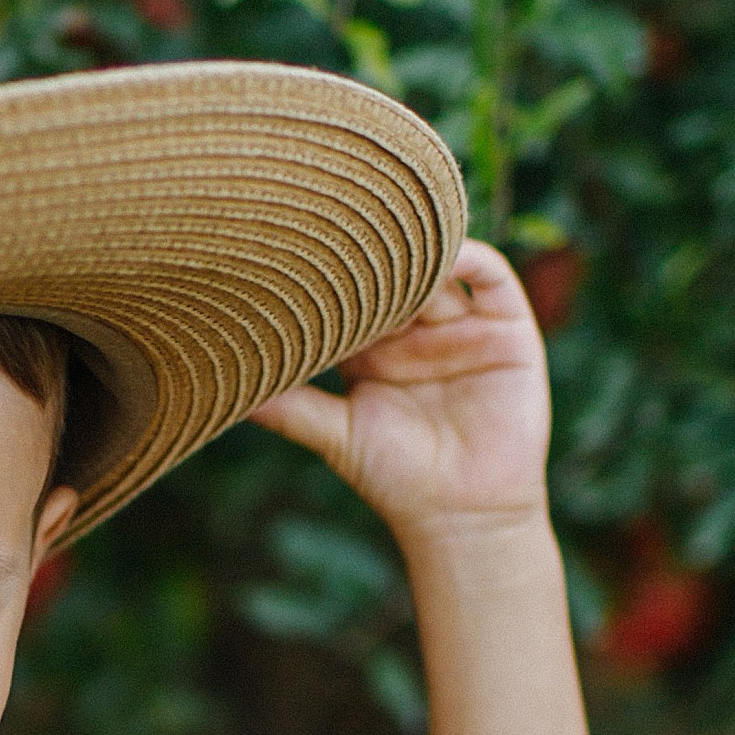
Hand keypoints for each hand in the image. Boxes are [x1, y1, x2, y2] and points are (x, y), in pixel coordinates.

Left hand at [251, 241, 549, 542]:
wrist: (463, 513)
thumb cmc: (395, 478)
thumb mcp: (335, 435)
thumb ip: (288, 407)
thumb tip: (227, 393)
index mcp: (372, 347)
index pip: (350, 293)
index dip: (330, 272)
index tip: (299, 248)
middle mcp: (417, 330)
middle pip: (395, 271)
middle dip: (372, 249)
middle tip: (341, 221)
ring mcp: (463, 325)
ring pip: (439, 265)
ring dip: (418, 247)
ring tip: (390, 230)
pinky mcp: (507, 327)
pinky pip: (491, 277)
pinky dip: (469, 256)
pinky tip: (443, 251)